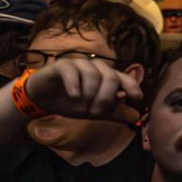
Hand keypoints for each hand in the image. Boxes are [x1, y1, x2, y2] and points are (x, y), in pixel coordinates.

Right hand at [25, 59, 142, 123]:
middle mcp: (95, 67)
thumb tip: (136, 116)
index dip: (132, 85)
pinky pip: (72, 70)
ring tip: (81, 106)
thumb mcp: (94, 111)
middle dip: (106, 97)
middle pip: (111, 76)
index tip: (137, 96)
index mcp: (105, 76)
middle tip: (95, 112)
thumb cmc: (71, 102)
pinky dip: (74, 84)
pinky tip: (73, 95)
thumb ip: (114, 112)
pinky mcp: (61, 65)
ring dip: (89, 93)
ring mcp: (79, 64)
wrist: (43, 99)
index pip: (123, 78)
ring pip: (93, 74)